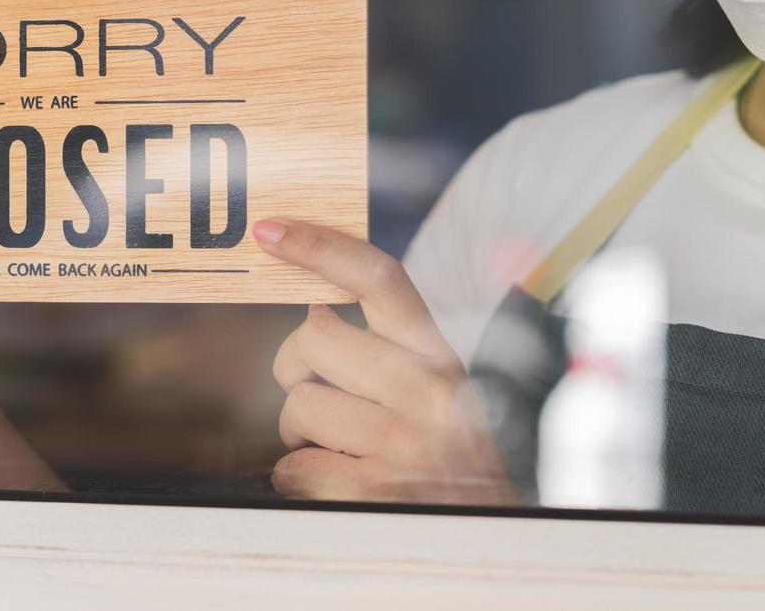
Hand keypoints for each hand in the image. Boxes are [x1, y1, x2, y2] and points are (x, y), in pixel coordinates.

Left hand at [256, 220, 515, 505]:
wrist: (494, 535)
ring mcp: (402, 441)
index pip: (380, 278)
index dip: (320, 246)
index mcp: (439, 355)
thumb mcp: (440, 388)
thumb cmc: (455, 456)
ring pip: (298, 404)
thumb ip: (390, 348)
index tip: (270, 230)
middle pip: (315, 335)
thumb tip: (317, 307)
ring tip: (336, 445)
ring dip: (298, 429)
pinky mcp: (375, 490)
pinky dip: (298, 476)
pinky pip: (294, 466)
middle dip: (293, 362)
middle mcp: (426, 390)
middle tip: (310, 387)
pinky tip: (333, 480)